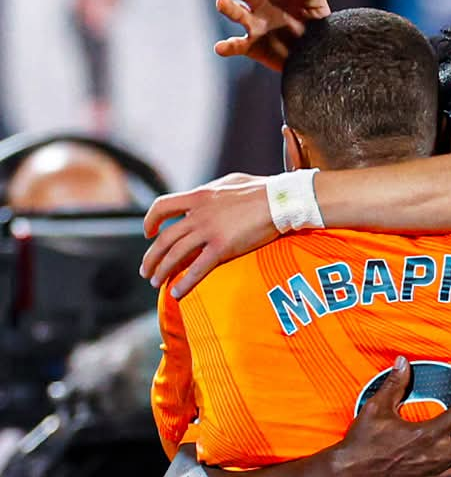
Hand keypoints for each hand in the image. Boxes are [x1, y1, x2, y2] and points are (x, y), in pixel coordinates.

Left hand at [141, 173, 276, 296]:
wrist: (280, 200)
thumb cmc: (261, 190)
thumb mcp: (229, 183)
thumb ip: (213, 193)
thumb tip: (208, 198)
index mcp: (198, 196)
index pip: (162, 206)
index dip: (150, 220)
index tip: (148, 233)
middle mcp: (198, 214)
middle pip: (165, 238)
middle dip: (151, 256)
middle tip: (145, 270)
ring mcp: (209, 231)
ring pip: (176, 254)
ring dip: (162, 271)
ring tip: (155, 283)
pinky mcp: (223, 247)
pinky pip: (197, 268)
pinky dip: (184, 282)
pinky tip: (177, 293)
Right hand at [215, 0, 330, 72]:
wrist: (316, 52)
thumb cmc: (316, 22)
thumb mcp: (315, 3)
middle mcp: (262, 4)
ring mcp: (255, 25)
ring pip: (238, 14)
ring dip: (229, 8)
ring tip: (221, 2)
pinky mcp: (251, 46)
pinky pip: (237, 46)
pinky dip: (228, 47)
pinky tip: (220, 48)